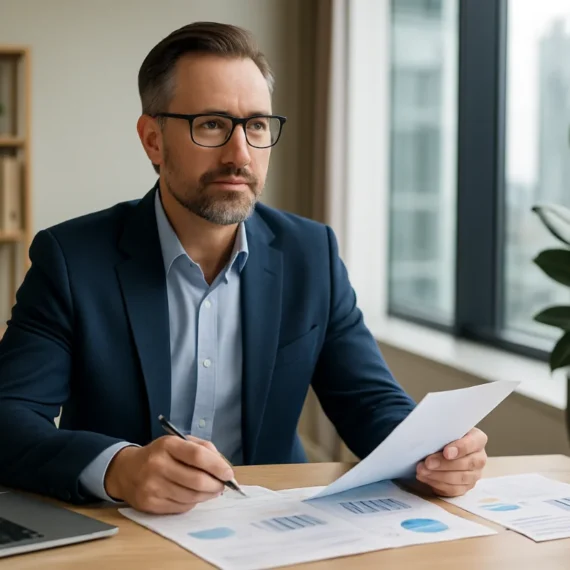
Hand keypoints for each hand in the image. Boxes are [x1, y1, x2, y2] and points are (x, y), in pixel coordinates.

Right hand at [104, 435, 233, 513]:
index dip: (217, 466)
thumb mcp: (178, 442)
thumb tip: (223, 466)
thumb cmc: (160, 454)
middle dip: (216, 485)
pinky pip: (181, 507)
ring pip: (191, 497)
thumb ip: (202, 449)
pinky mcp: (150, 505)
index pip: (197, 456)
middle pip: (197, 480)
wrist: (126, 471)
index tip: (228, 473)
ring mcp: (152, 487)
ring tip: (211, 490)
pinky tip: (192, 495)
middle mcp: (158, 465)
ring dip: (206, 495)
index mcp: (167, 445)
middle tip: (222, 485)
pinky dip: (192, 502)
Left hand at [416, 428, 487, 496]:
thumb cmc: (444, 435)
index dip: (460, 448)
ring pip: (460, 479)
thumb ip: (442, 432)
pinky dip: (437, 484)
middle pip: (467, 464)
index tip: (446, 453)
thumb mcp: (445, 429)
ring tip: (421, 470)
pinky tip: (425, 477)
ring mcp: (474, 474)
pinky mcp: (465, 487)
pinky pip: (453, 489)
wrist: (441, 447)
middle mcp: (479, 458)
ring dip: (438, 476)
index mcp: (478, 439)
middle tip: (427, 463)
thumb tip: (429, 437)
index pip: (473, 443)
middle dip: (444, 464)